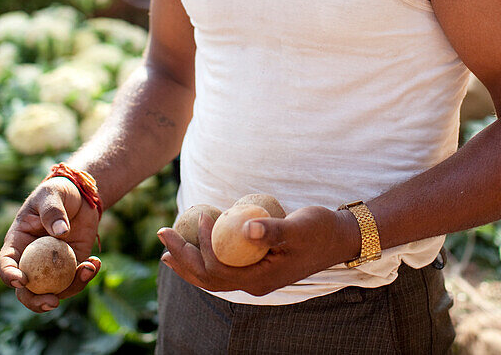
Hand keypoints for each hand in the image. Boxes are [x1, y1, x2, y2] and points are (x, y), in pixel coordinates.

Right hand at [0, 177, 102, 311]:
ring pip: (53, 290)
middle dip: (36, 302)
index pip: (6, 264)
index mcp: (17, 243)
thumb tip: (60, 232)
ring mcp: (51, 267)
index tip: (20, 280)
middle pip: (25, 290)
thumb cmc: (58, 192)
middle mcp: (31, 260)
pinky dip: (86, 276)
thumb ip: (53, 211)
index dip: (8, 276)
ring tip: (88, 268)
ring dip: (70, 289)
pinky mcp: (71, 266)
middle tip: (52, 302)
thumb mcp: (51, 194)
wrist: (81, 196)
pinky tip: (95, 263)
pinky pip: (75, 280)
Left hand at [157, 205, 359, 296]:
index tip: (202, 216)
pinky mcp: (256, 269)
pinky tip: (195, 248)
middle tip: (162, 233)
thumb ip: (272, 229)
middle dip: (182, 257)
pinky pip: (222, 269)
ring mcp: (254, 278)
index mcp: (260, 279)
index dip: (203, 245)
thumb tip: (247, 228)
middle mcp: (254, 284)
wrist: (337, 237)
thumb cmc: (319, 230)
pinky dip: (204, 260)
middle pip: (207, 277)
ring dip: (188, 262)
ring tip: (167, 250)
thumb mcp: (297, 227)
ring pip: (212, 277)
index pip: (218, 268)